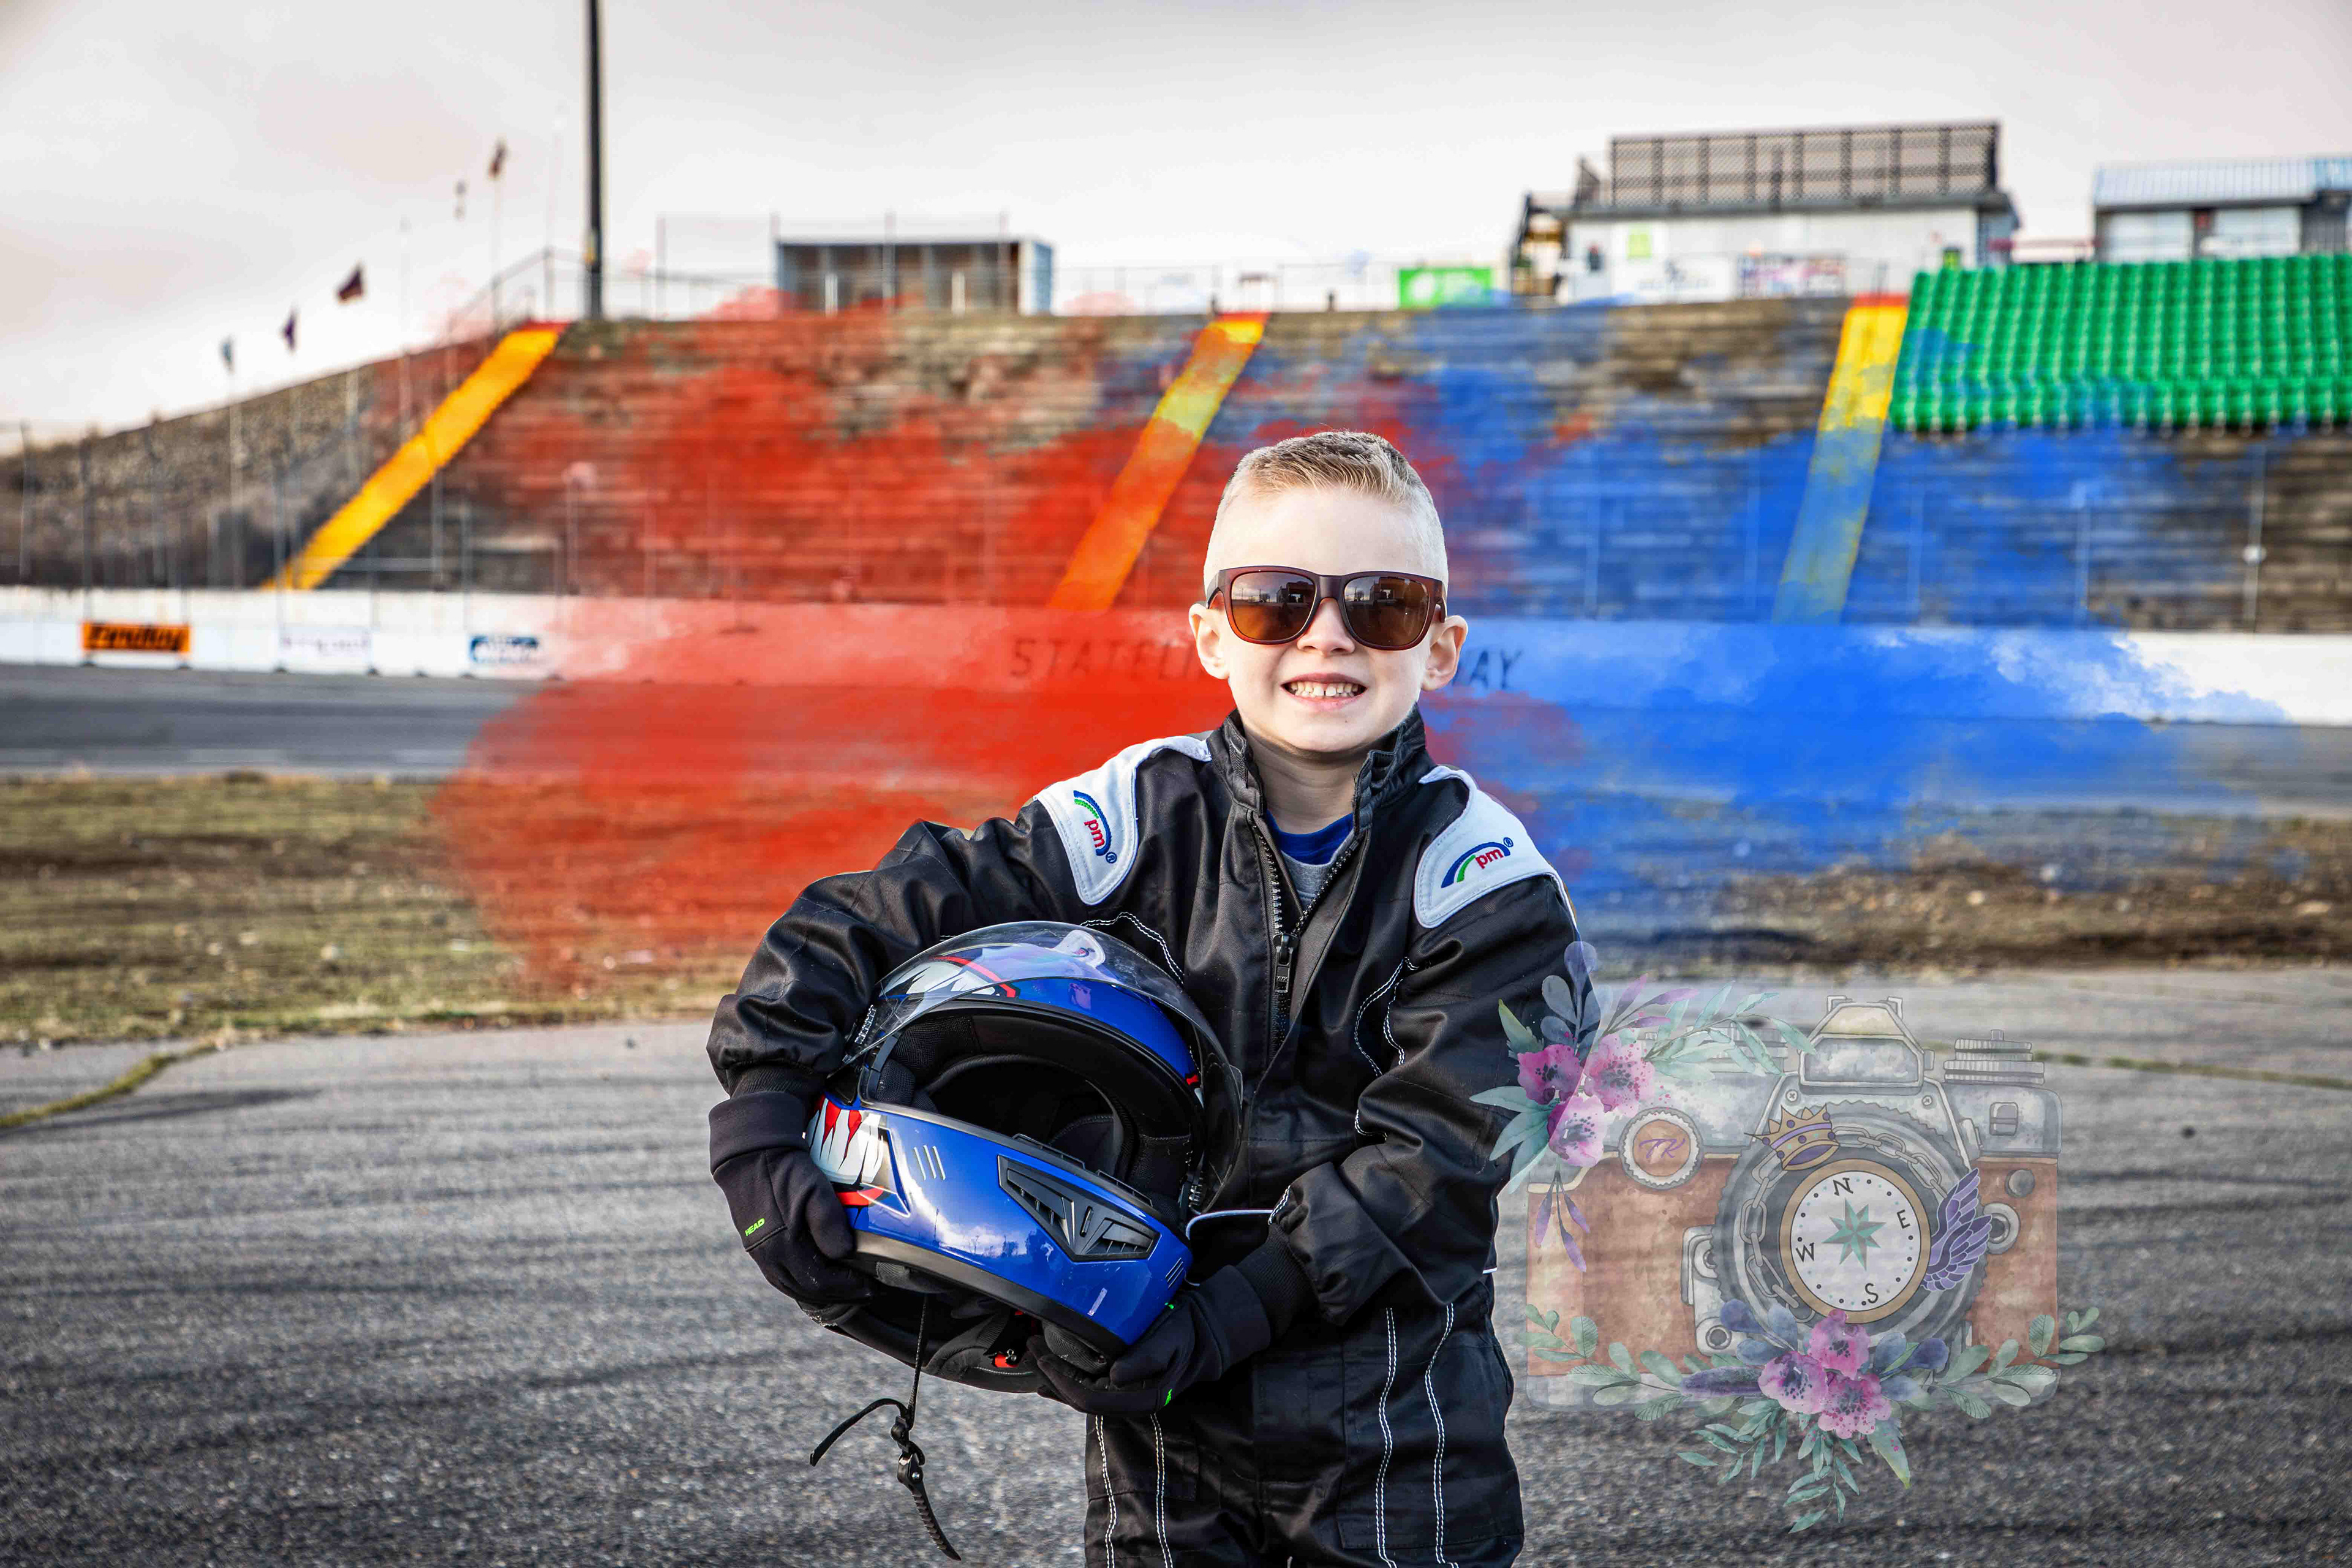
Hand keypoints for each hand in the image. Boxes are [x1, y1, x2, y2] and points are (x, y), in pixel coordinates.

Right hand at [710, 1090, 867, 1304]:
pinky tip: (816, 1279)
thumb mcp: (814, 1190)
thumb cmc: (786, 1172)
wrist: (751, 1156)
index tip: (871, 1286)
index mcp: (784, 1247)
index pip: (822, 1282)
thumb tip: (844, 1254)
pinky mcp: (757, 1246)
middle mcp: (769, 1257)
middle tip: (864, 1292)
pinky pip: (781, 1276)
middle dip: (839, 1294)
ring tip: (844, 1290)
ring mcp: (760, 1253)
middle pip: (807, 1290)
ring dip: (820, 1293)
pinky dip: (802, 1284)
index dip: (849, 1286)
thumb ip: (829, 1223)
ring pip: (792, 1286)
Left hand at [1029, 1265, 1275, 1414]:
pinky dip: (1067, 1376)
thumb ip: (1148, 1357)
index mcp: (1140, 1397)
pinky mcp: (1123, 1381)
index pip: (1090, 1399)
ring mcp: (1125, 1393)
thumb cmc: (1189, 1333)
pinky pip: (1088, 1385)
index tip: (1042, 1359)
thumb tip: (1116, 1375)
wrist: (1207, 1331)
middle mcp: (1129, 1400)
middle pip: (1079, 1400)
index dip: (1061, 1383)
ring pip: (1081, 1394)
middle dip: (1051, 1378)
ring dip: (1055, 1378)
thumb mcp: (1172, 1339)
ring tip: (1033, 1357)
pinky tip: (1052, 1368)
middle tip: (1030, 1350)